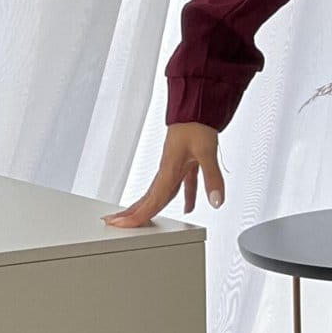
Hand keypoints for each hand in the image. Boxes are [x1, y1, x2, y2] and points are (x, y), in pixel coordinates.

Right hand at [102, 123, 225, 226]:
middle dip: (133, 213)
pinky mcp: (184, 162)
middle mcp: (168, 170)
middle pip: (149, 198)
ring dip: (151, 206)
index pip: (152, 200)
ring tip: (141, 220)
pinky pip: (180, 185)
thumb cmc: (197, 124)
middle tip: (115, 224)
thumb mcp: (207, 151)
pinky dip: (183, 196)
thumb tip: (217, 201)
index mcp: (168, 170)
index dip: (137, 216)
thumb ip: (212, 178)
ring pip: (161, 192)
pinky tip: (189, 206)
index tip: (120, 226)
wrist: (197, 106)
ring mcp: (174, 166)